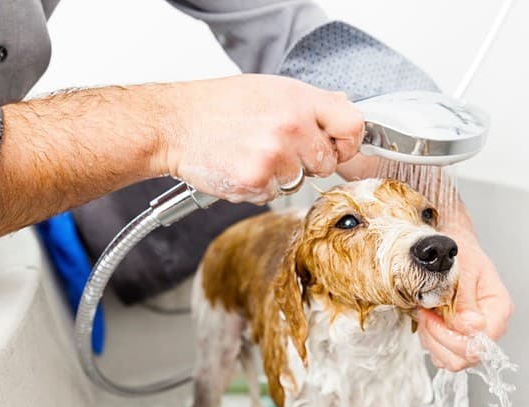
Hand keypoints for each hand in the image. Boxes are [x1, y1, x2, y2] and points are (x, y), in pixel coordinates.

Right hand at [159, 75, 364, 204]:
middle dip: (307, 161)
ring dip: (280, 176)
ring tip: (253, 154)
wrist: (176, 123)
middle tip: (277, 148)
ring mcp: (274, 156)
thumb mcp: (271, 89)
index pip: (352, 125)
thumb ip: (310, 103)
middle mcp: (291, 126)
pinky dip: (258, 187)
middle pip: (327, 162)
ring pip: (299, 182)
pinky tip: (240, 166)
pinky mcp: (256, 181)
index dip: (347, 142)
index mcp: (299, 100)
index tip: (337, 146)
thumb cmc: (219, 105)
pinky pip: (273, 195)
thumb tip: (344, 112)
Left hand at [416, 210, 512, 371]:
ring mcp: (475, 335)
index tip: (438, 315)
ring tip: (426, 315)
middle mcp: (491, 326)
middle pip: (468, 357)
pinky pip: (443, 355)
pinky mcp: (458, 338)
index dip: (456, 336)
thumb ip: (466, 299)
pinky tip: (427, 322)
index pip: (483, 342)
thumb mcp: (464, 269)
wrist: (453, 249)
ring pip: (452, 360)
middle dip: (440, 339)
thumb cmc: (461, 254)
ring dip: (432, 341)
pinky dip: (430, 342)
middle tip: (427, 314)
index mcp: (498, 309)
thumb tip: (469, 326)